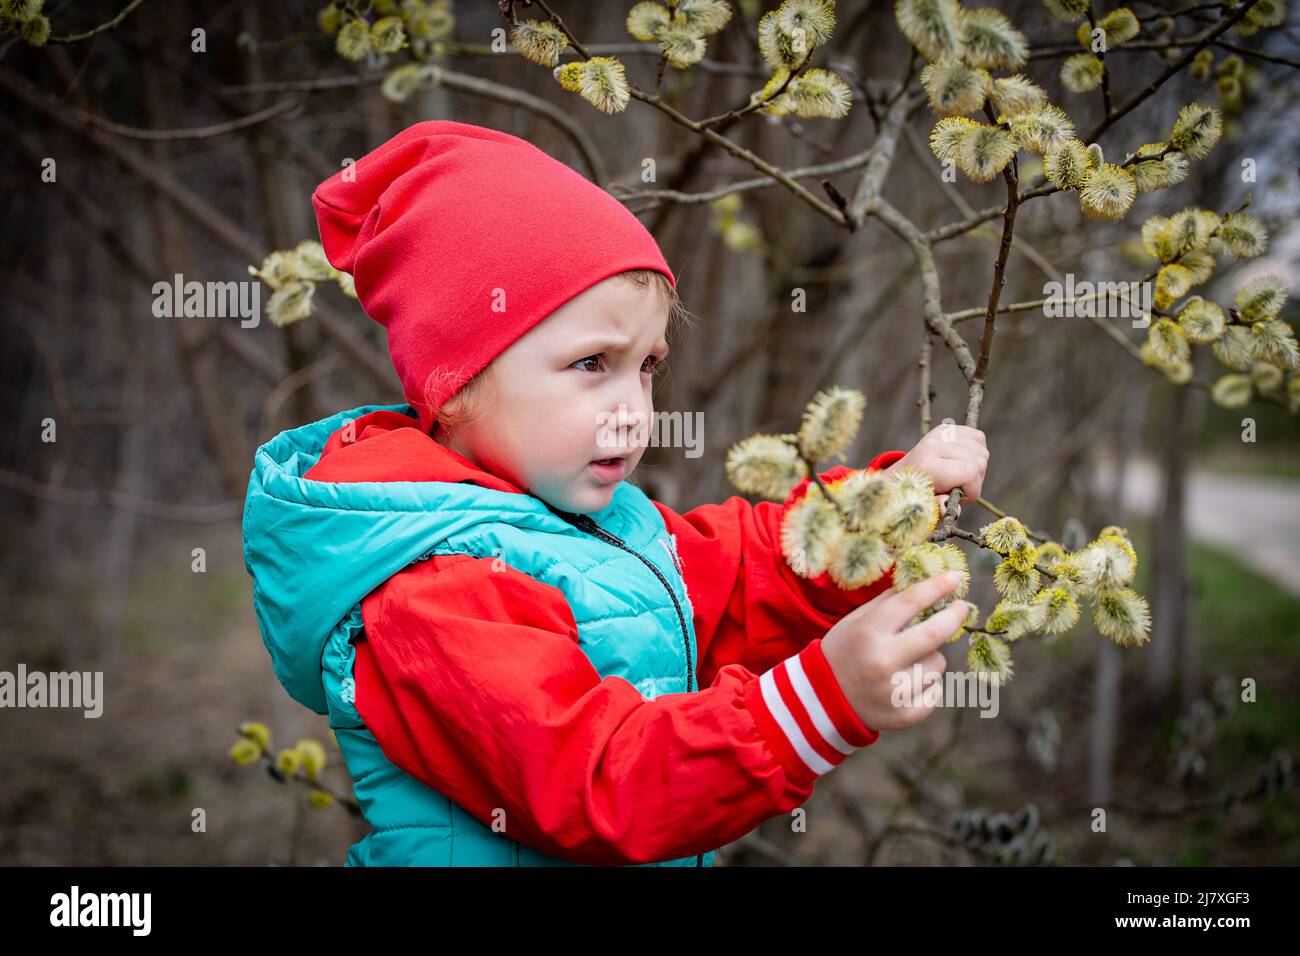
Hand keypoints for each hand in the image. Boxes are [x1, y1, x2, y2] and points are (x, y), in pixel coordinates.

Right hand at [821, 571, 971, 731]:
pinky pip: (936, 691)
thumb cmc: (845, 651)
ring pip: (938, 664)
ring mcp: (894, 691)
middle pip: (935, 634)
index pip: (910, 602)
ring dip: (930, 658)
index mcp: (868, 632)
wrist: (824, 700)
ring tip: (906, 663)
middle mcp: (882, 661)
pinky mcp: (903, 715)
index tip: (955, 578)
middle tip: (961, 608)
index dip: (937, 587)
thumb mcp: (856, 621)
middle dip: (954, 617)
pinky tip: (906, 685)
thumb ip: (889, 602)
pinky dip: (927, 686)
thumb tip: (927, 584)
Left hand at [882, 423, 987, 509]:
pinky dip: (976, 452)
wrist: (903, 476)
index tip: (960, 498)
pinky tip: (962, 461)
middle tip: (958, 488)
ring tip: (958, 475)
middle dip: (974, 482)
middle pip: (978, 463)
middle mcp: (934, 444)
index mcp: (927, 465)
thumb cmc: (918, 496)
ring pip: (982, 452)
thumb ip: (941, 510)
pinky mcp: (947, 428)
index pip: (969, 472)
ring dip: (976, 468)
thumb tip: (953, 511)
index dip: (972, 491)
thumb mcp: (928, 509)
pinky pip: (978, 438)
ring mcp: (941, 433)